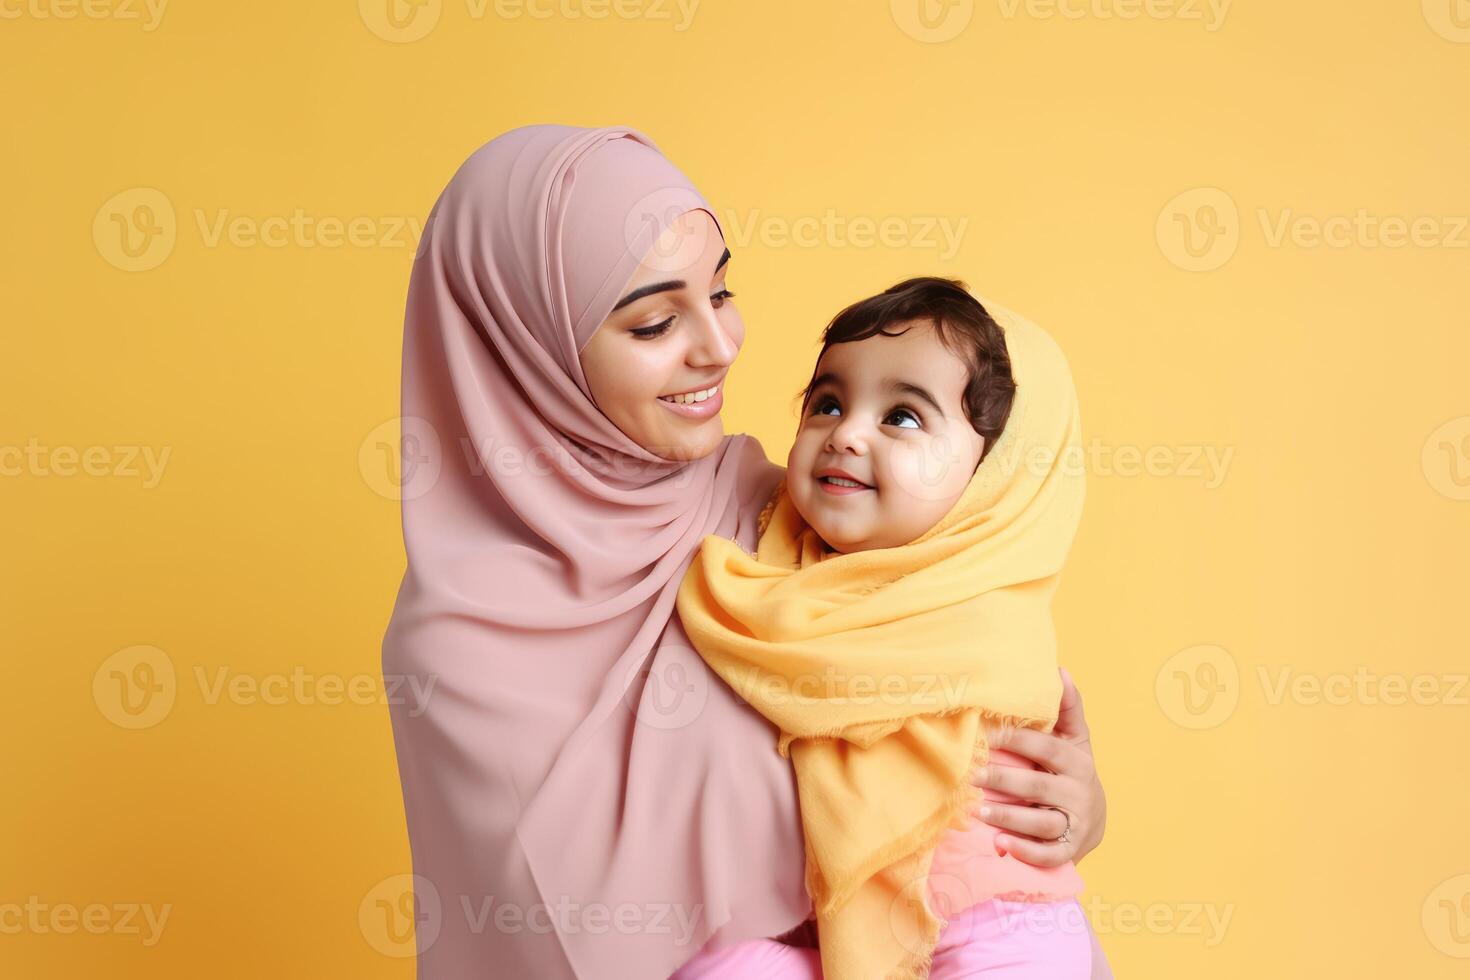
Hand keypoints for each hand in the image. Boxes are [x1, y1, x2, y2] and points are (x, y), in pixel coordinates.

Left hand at [973, 667, 1105, 866]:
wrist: (1092, 821)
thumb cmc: (1072, 771)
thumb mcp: (1074, 739)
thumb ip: (1067, 708)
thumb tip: (1060, 670)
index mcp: (1075, 760)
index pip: (1045, 748)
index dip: (1015, 739)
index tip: (983, 733)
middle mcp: (1078, 791)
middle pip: (1039, 786)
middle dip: (1005, 780)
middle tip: (972, 774)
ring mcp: (1074, 823)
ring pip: (1042, 822)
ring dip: (1009, 817)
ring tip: (978, 811)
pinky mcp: (1068, 850)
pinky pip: (1048, 854)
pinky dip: (1025, 851)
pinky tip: (1000, 845)